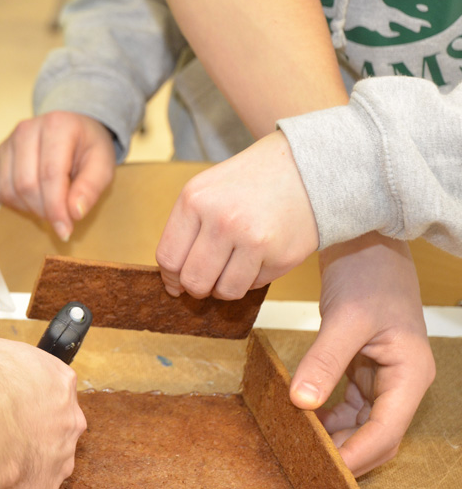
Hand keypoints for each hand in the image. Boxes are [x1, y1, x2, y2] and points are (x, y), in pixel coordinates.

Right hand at [0, 111, 115, 241]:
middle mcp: (27, 129)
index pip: (50, 175)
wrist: (73, 129)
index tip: (65, 232)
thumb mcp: (103, 165)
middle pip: (26, 184)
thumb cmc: (88, 148)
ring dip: (29, 208)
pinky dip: (14, 203)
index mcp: (57, 126)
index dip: (56, 208)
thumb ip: (91, 187)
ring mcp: (8, 141)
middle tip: (61, 218)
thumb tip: (74, 213)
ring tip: (49, 205)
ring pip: (9, 189)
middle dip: (43, 210)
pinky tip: (33, 199)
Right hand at [0, 338, 85, 487]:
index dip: (28, 389)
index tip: (10, 393)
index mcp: (60, 379)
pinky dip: (20, 475)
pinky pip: (35, 477)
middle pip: (56, 420)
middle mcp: (69, 416)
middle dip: (33, 422)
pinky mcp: (47, 479)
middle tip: (5, 422)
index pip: (51, 384)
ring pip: (48, 452)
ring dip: (28, 449)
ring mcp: (62, 451)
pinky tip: (0, 467)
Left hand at [155, 130, 317, 298]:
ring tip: (231, 269)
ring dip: (224, 288)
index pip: (168, 257)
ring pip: (224, 291)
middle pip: (193, 280)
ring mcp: (253, 240)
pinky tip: (257, 257)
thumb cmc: (249, 181)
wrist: (305, 168)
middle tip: (205, 281)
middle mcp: (222, 220)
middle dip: (196, 288)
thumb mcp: (206, 189)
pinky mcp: (281, 257)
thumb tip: (172, 279)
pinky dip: (251, 279)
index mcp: (195, 200)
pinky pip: (253, 286)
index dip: (170, 278)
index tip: (175, 284)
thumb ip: (185, 229)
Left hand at [289, 233, 434, 476]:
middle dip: (346, 452)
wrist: (365, 243)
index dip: (356, 454)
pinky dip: (327, 414)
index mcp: (410, 374)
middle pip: (378, 435)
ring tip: (299, 447)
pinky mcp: (363, 367)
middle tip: (306, 464)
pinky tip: (301, 419)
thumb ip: (324, 361)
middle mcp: (401, 381)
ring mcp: (383, 376)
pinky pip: (347, 403)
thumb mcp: (345, 318)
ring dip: (334, 436)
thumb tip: (301, 403)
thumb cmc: (367, 273)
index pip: (386, 431)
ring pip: (361, 422)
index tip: (323, 466)